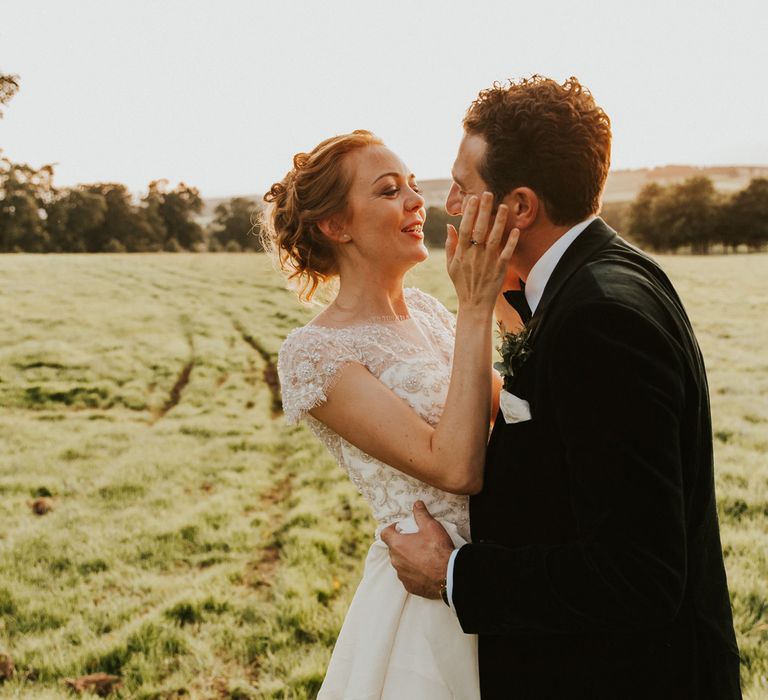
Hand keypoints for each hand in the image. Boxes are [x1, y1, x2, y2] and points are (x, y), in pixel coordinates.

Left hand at [380, 501, 454, 598]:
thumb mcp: (431, 526)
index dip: (391, 528)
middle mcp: (396, 561)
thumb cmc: (438, 549)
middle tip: (415, 541)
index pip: (384, 533)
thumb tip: (416, 504)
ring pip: (400, 564)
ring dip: (407, 559)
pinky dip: (413, 572)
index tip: (400, 527)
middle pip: (393, 549)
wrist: (449, 575)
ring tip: (422, 555)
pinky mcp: (410, 587)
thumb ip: (421, 514)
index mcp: (397, 545)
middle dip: (401, 544)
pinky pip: (407, 577)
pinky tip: (425, 569)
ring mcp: (402, 575)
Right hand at [445, 192, 519, 313]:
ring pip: (494, 238)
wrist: (474, 305)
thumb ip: (450, 245)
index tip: (473, 198)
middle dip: (484, 210)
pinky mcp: (499, 270)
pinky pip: (506, 253)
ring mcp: (487, 262)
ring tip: (504, 206)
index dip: (469, 213)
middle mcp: (474, 255)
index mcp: (461, 253)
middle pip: (479, 229)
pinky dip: (511, 242)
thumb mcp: (450, 266)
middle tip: (488, 193)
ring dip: (499, 222)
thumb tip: (449, 226)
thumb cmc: (462, 284)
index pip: (465, 228)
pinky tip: (515, 230)